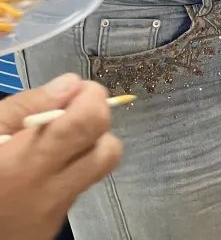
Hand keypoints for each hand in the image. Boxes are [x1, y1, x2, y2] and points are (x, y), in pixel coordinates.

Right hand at [0, 73, 121, 239]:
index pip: (89, 123)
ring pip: (96, 172)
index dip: (92, 98)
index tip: (76, 90)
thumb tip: (69, 84)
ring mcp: (52, 215)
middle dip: (97, 124)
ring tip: (51, 142)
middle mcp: (48, 192)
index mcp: (24, 164)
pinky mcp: (49, 230)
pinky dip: (67, 173)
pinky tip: (37, 169)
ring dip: (85, 149)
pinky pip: (75, 191)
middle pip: (109, 149)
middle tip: (68, 114)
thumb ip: (23, 106)